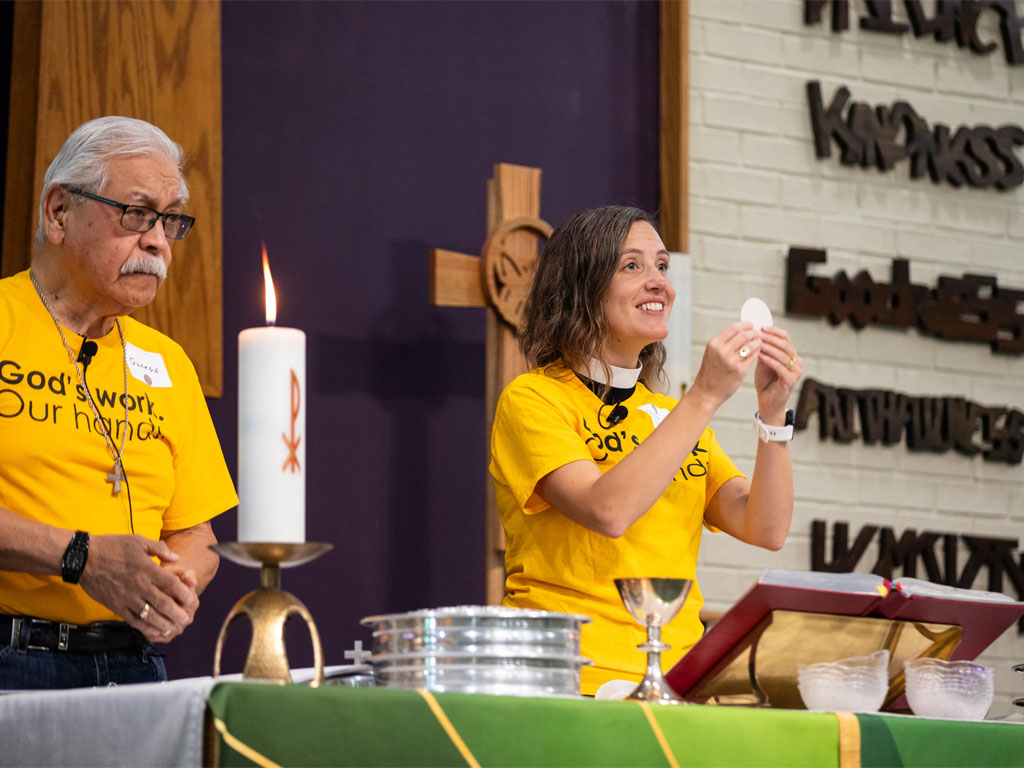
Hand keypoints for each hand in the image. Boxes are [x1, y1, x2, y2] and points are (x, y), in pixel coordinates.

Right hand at [78, 534, 195, 643]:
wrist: (83, 558)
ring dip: (162, 623)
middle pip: (162, 602)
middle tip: (186, 620)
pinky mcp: (115, 605)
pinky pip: (132, 619)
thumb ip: (159, 549)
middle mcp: (139, 585)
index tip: (191, 599)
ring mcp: (126, 597)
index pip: (170, 583)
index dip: (182, 592)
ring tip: (173, 629)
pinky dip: (143, 627)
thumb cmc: (112, 546)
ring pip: (148, 614)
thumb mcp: (138, 540)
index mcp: (146, 568)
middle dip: (176, 612)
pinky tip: (152, 632)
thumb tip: (176, 557)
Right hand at [689, 322, 760, 408]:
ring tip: (758, 344)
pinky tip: (756, 354)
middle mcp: (721, 351)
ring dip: (757, 343)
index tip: (751, 325)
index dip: (745, 325)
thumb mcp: (712, 353)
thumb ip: (724, 342)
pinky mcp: (739, 370)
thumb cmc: (710, 373)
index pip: (734, 328)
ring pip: (751, 345)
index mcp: (714, 344)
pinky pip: (753, 357)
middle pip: (744, 334)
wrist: (706, 392)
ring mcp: (731, 361)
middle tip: (758, 335)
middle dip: (754, 333)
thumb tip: (741, 330)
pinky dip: (756, 354)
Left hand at [754, 326, 801, 419]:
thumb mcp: (763, 361)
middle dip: (770, 338)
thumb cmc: (765, 382)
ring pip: (783, 355)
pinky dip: (770, 360)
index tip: (761, 327)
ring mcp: (796, 371)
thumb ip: (762, 349)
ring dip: (769, 348)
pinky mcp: (791, 380)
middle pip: (785, 344)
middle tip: (758, 334)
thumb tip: (754, 332)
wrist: (767, 402)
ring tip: (757, 343)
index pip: (785, 337)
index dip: (773, 331)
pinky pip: (780, 367)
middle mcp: (797, 361)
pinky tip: (760, 356)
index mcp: (791, 355)